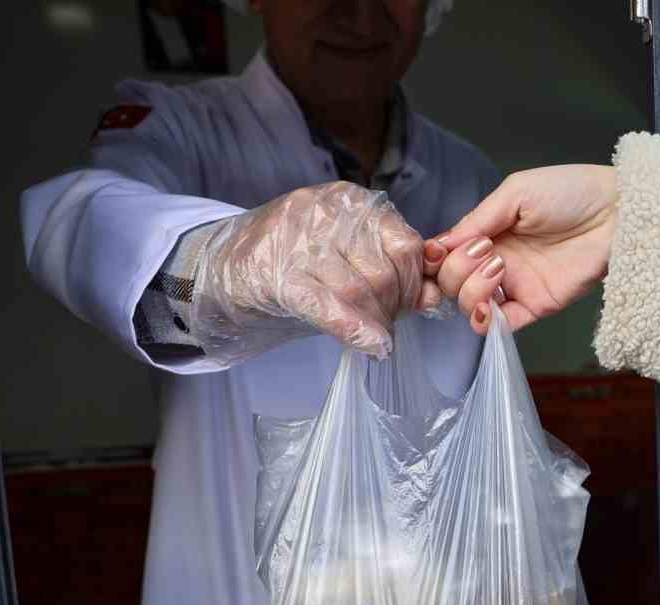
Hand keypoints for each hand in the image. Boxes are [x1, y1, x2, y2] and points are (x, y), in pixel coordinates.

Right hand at [190, 181, 440, 361]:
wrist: (225, 269)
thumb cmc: (297, 265)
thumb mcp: (350, 260)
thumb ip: (395, 274)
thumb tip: (434, 296)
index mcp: (350, 202)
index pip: (406, 244)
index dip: (413, 284)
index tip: (406, 305)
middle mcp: (325, 212)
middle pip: (384, 271)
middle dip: (392, 308)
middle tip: (384, 324)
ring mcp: (297, 240)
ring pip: (359, 291)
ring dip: (373, 323)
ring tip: (371, 335)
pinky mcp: (275, 273)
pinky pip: (325, 305)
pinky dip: (354, 329)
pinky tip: (372, 346)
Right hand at [423, 165, 617, 333]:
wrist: (617, 211)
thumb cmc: (571, 191)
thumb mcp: (516, 192)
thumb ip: (478, 218)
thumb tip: (441, 243)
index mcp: (489, 232)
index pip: (446, 255)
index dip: (435, 258)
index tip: (437, 251)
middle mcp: (497, 262)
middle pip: (452, 282)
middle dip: (457, 269)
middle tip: (485, 250)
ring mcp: (517, 286)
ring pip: (470, 305)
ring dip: (472, 290)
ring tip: (498, 266)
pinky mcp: (537, 305)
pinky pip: (503, 327)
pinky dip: (487, 323)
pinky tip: (488, 307)